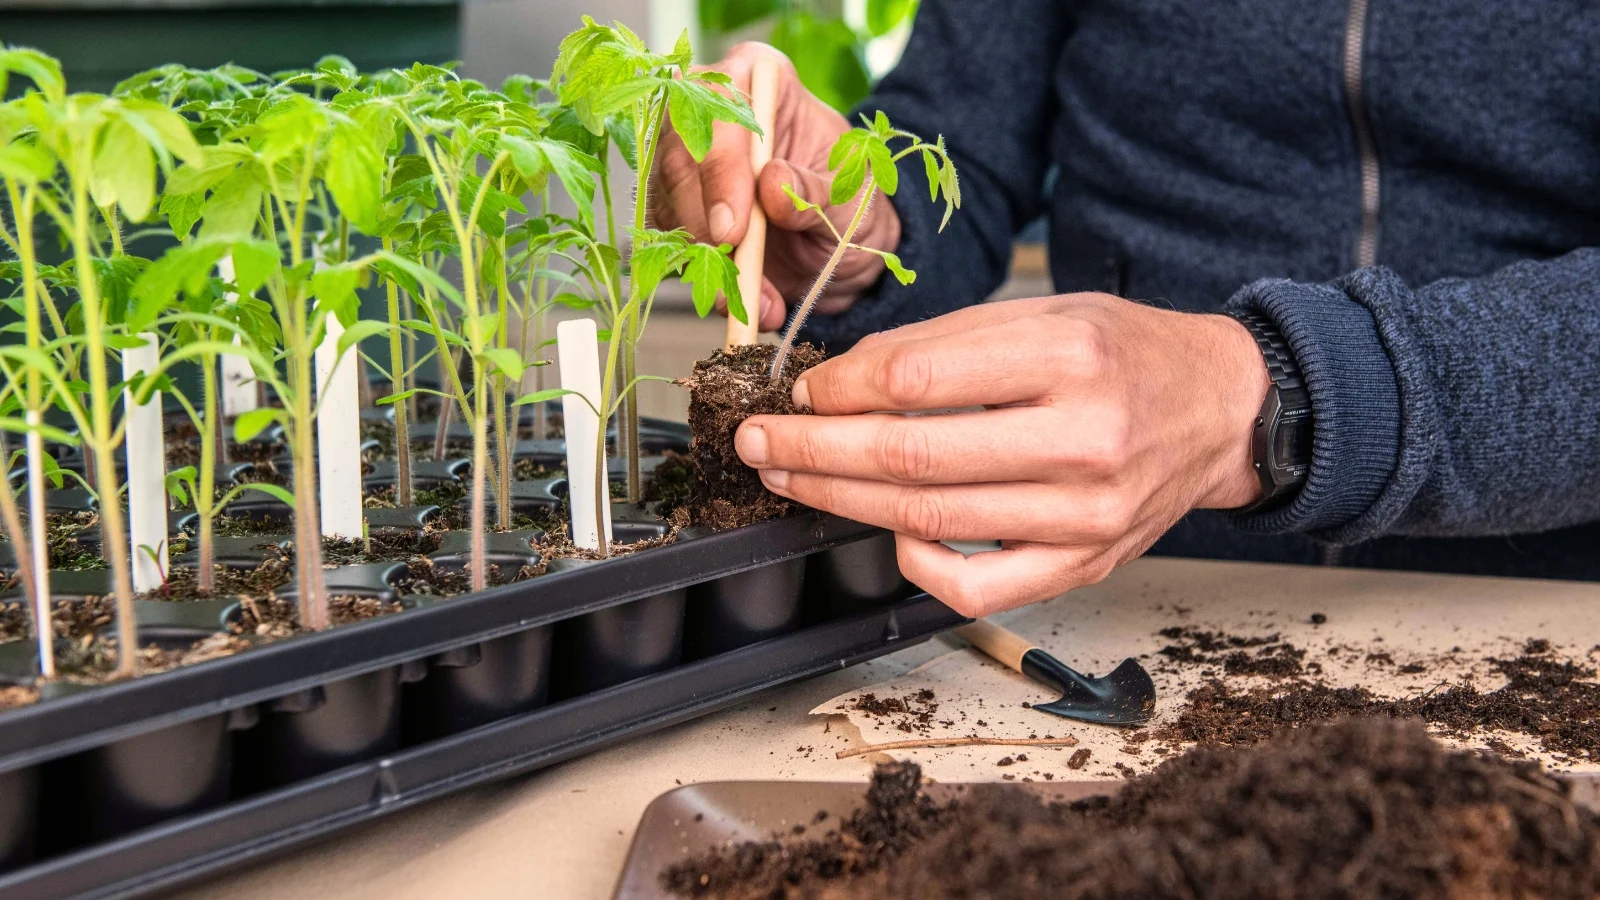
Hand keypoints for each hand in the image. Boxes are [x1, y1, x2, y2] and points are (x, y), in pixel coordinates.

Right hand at [649, 43, 901, 330]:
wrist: (843, 243)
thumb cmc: (851, 199)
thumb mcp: (851, 196)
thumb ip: (814, 190)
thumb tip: (771, 183)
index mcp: (757, 79)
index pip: (717, 104)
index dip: (719, 165)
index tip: (733, 226)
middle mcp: (710, 113)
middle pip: (679, 156)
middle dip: (701, 217)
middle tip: (732, 261)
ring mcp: (688, 163)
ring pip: (668, 204)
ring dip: (706, 260)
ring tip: (756, 298)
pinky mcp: (678, 210)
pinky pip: (673, 244)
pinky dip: (705, 280)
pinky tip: (740, 301)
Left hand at [733, 294, 1270, 616]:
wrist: (1218, 410)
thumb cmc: (1125, 355)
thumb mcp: (1045, 313)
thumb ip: (945, 342)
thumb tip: (840, 381)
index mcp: (1071, 357)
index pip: (917, 377)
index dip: (838, 387)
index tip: (801, 388)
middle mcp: (1084, 440)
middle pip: (910, 455)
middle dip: (814, 447)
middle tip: (758, 440)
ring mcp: (1085, 515)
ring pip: (928, 519)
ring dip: (839, 498)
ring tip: (791, 476)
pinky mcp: (1082, 565)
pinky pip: (973, 587)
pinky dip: (913, 563)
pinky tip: (889, 531)